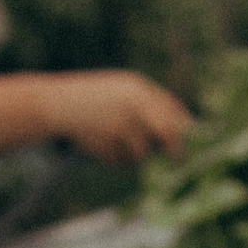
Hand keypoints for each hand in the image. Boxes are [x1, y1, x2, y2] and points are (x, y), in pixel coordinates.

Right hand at [44, 70, 191, 164]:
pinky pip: (121, 160)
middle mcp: (132, 103)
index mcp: (137, 87)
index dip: (185, 128)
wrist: (55, 103)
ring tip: (113, 142)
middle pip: (168, 132)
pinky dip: (115, 159)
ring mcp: (120, 122)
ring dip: (134, 155)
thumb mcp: (119, 93)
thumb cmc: (90, 99)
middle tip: (178, 160)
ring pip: (142, 152)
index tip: (192, 143)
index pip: (172, 109)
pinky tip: (99, 144)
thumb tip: (178, 131)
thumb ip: (145, 107)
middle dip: (175, 149)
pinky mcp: (107, 140)